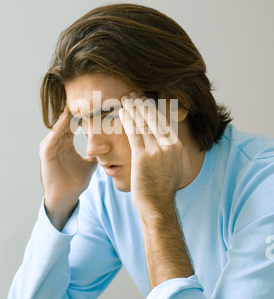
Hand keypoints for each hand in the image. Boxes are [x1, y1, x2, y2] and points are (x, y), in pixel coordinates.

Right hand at [39, 105, 97, 228]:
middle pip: (67, 121)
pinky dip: (60, 127)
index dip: (85, 114)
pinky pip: (53, 136)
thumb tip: (109, 147)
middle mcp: (57, 141)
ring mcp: (50, 145)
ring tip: (78, 102)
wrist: (66, 198)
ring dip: (68, 115)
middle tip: (88, 96)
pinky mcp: (46, 153)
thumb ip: (97, 154)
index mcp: (66, 142)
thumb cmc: (76, 182)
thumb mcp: (90, 164)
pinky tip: (67, 118)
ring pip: (60, 126)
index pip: (75, 123)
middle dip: (77, 110)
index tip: (97, 104)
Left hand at [119, 92, 189, 218]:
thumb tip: (175, 140)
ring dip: (133, 108)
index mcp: (177, 146)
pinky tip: (122, 113)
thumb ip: (176, 151)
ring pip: (143, 123)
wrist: (158, 205)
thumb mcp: (177, 166)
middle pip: (153, 118)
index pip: (164, 120)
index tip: (144, 98)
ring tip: (125, 98)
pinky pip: (134, 133)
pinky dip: (127, 121)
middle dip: (142, 103)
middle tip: (132, 93)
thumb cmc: (163, 187)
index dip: (153, 107)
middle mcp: (169, 146)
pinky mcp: (143, 157)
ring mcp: (157, 151)